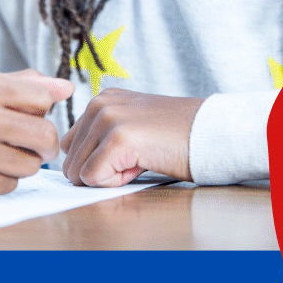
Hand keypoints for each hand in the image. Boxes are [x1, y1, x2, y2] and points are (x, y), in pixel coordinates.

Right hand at [0, 69, 72, 197]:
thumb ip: (23, 85)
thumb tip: (67, 88)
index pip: (43, 97)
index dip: (44, 109)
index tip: (32, 114)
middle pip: (46, 135)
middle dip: (44, 143)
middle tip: (29, 143)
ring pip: (32, 165)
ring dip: (23, 163)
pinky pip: (10, 186)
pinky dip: (2, 180)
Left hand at [59, 88, 202, 186]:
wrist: (211, 133)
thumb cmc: (177, 137)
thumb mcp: (133, 125)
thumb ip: (101, 137)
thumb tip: (73, 168)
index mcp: (101, 99)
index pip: (70, 145)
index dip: (97, 160)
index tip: (129, 152)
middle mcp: (99, 104)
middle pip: (70, 160)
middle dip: (100, 170)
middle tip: (136, 158)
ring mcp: (108, 119)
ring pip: (78, 172)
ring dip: (108, 177)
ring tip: (139, 159)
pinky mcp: (118, 139)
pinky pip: (93, 178)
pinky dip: (116, 182)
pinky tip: (141, 164)